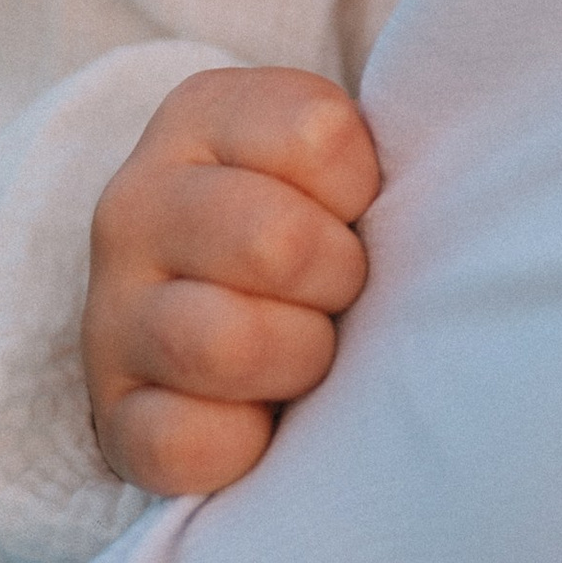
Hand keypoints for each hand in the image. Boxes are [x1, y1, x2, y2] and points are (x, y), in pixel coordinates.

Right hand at [84, 66, 381, 496]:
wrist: (209, 306)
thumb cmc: (310, 220)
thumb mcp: (334, 156)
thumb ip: (381, 149)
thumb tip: (450, 193)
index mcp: (198, 117)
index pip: (314, 133)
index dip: (361, 186)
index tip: (351, 210)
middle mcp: (136, 205)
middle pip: (273, 243)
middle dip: (338, 278)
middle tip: (339, 291)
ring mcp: (111, 314)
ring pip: (227, 345)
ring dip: (299, 359)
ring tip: (306, 351)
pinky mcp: (113, 418)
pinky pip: (188, 444)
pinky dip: (244, 444)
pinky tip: (260, 421)